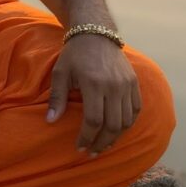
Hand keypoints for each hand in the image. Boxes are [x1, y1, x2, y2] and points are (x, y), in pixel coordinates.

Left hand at [46, 34, 141, 155]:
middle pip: (112, 125)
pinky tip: (116, 131)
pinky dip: (127, 123)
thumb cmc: (74, 54)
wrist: (96, 34)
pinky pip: (135, 109)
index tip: (79, 147)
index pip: (93, 120)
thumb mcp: (60, 73)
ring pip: (126, 121)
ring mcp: (126, 84)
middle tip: (92, 152)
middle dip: (101, 143)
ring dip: (115, 137)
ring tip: (103, 145)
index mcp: (94, 83)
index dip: (87, 137)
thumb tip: (50, 121)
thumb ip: (57, 98)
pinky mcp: (134, 82)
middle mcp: (113, 85)